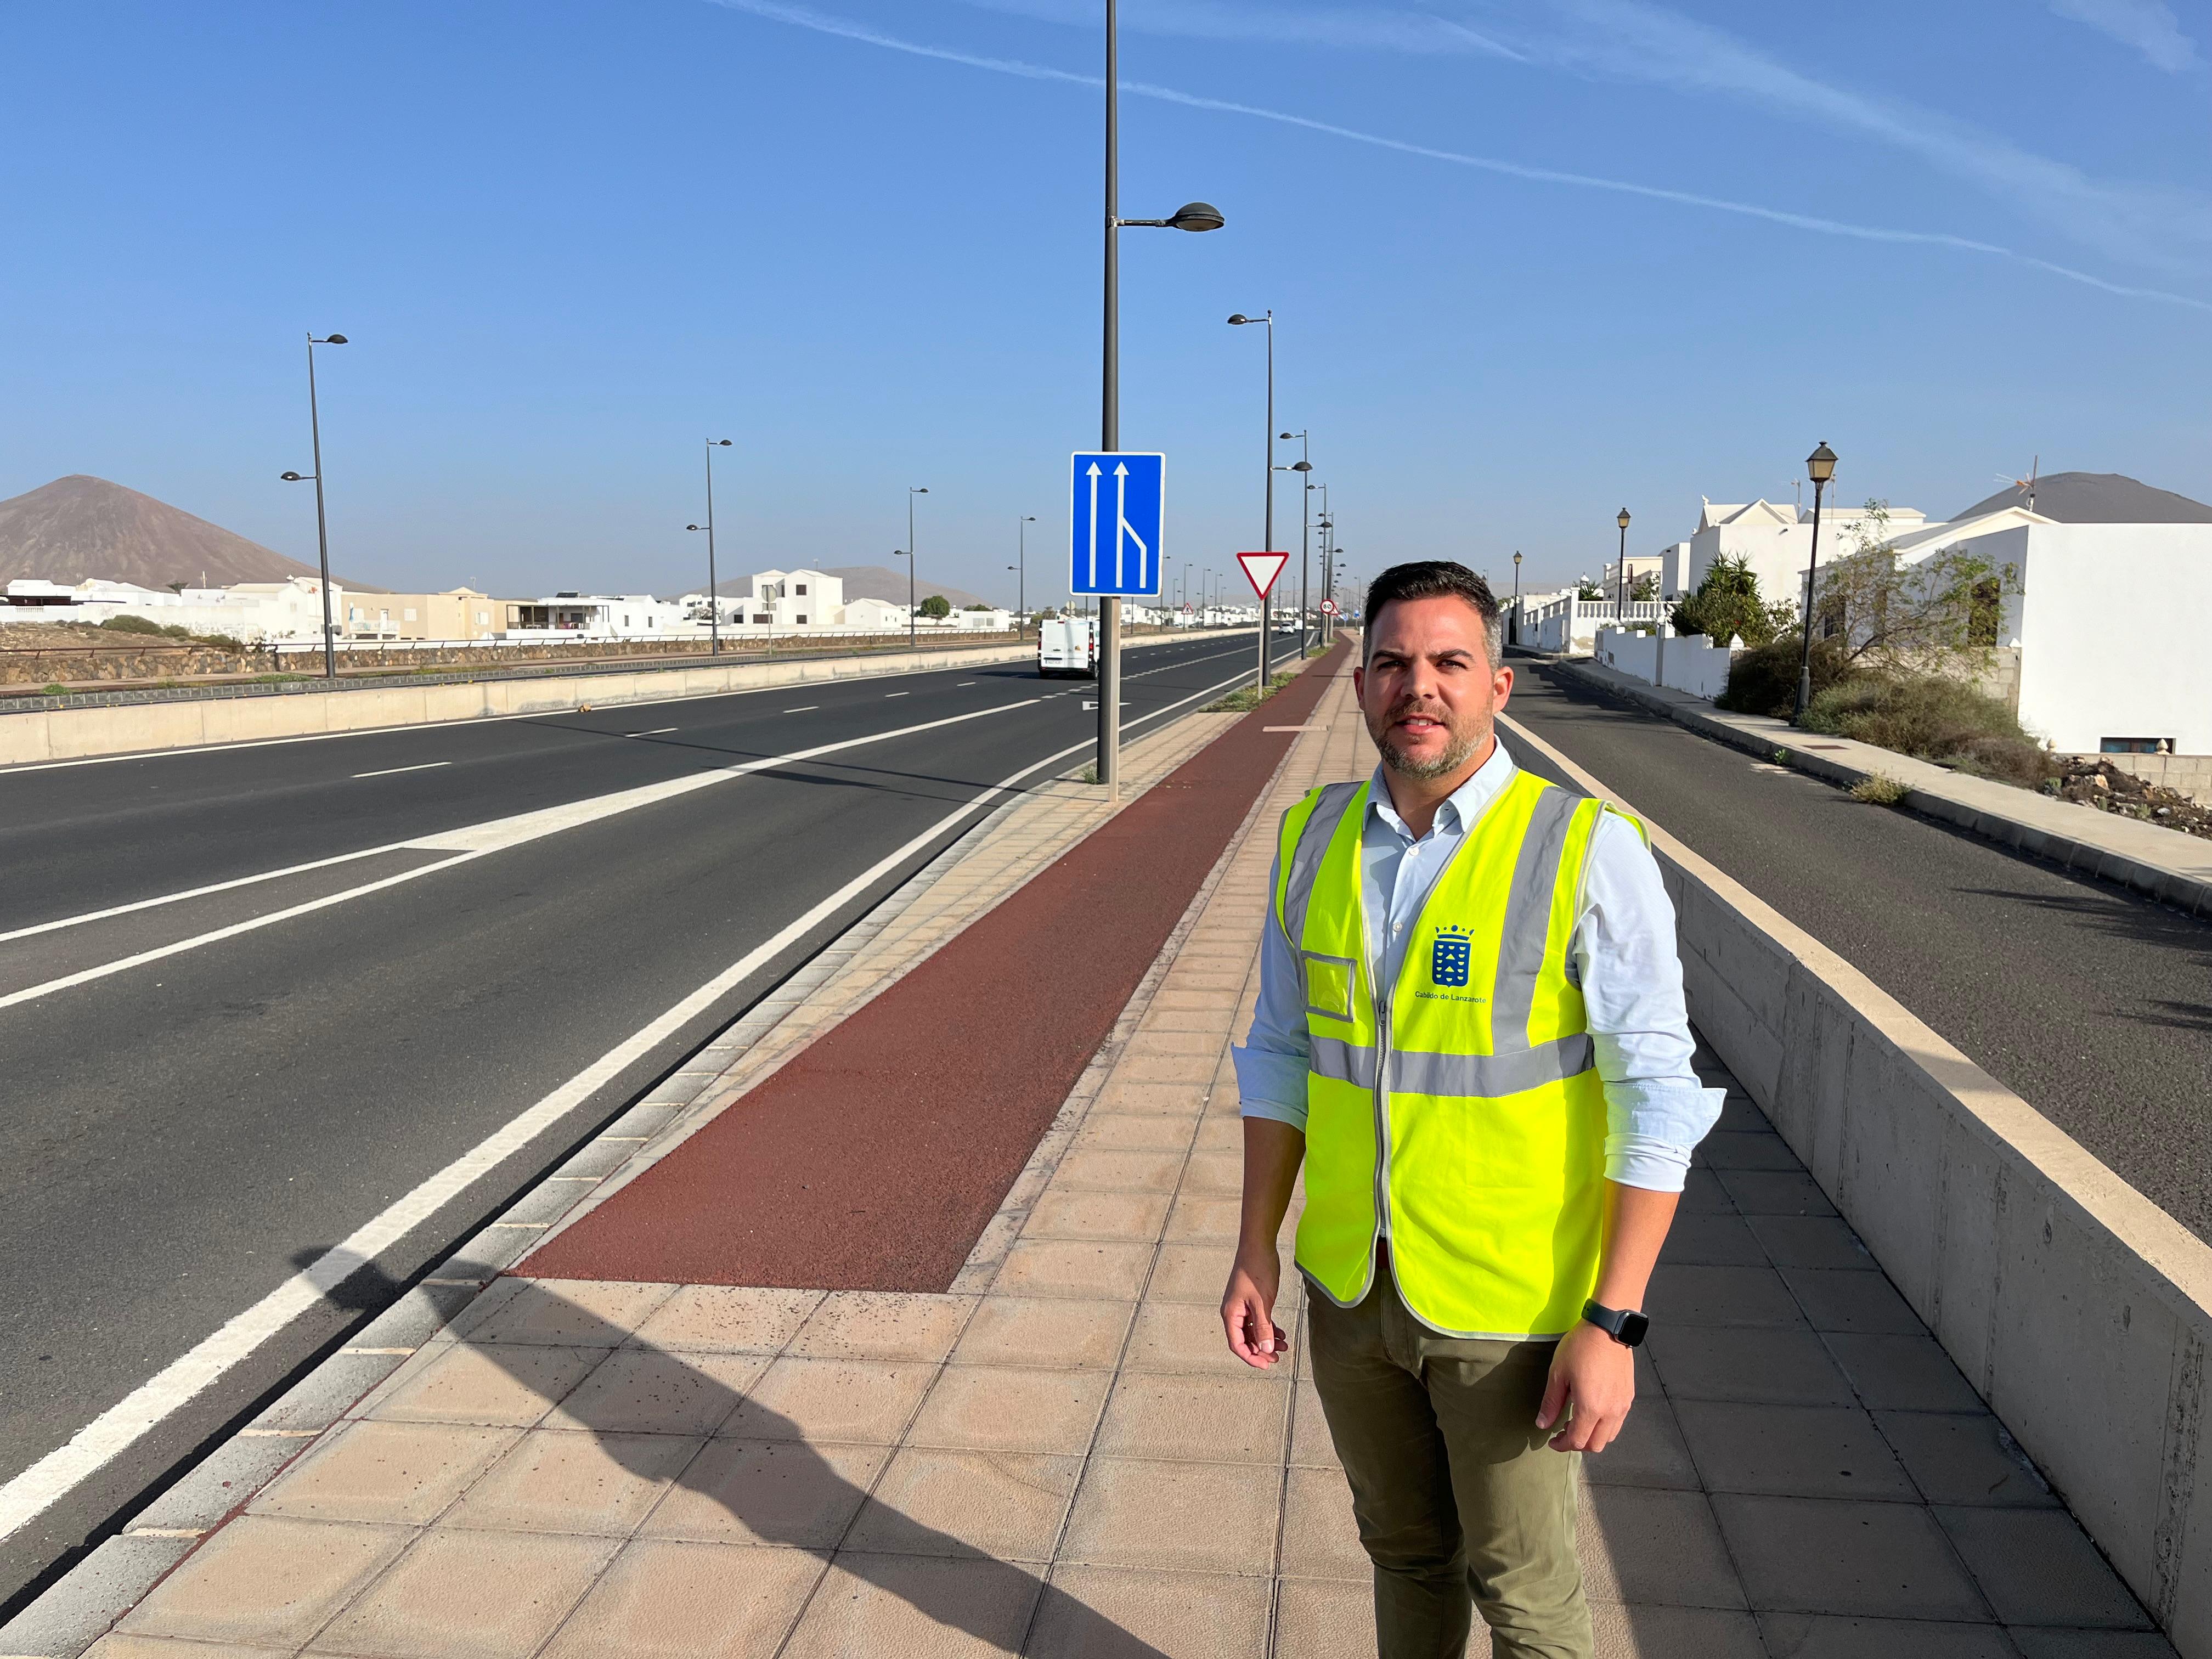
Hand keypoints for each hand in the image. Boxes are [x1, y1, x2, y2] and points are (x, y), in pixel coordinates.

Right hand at [1221, 1246, 1287, 1367]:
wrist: (1258, 1246)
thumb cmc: (1257, 1271)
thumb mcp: (1262, 1302)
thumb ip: (1263, 1327)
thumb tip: (1265, 1350)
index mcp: (1231, 1314)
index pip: (1237, 1344)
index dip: (1251, 1357)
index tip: (1266, 1365)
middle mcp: (1234, 1312)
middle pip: (1245, 1340)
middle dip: (1261, 1350)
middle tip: (1277, 1358)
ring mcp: (1242, 1306)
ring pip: (1253, 1331)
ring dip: (1267, 1340)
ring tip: (1284, 1346)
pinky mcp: (1251, 1301)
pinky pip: (1258, 1321)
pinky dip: (1269, 1328)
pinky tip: (1281, 1333)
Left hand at [1536, 1321, 1635, 1452]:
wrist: (1607, 1328)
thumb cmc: (1581, 1347)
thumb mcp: (1558, 1374)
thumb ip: (1551, 1403)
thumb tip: (1542, 1424)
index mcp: (1591, 1408)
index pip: (1578, 1441)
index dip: (1562, 1445)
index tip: (1552, 1441)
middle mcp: (1611, 1411)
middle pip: (1596, 1445)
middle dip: (1578, 1443)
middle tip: (1563, 1431)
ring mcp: (1623, 1405)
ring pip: (1609, 1436)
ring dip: (1593, 1436)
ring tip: (1577, 1420)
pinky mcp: (1629, 1396)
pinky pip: (1618, 1422)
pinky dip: (1604, 1426)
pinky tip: (1592, 1410)